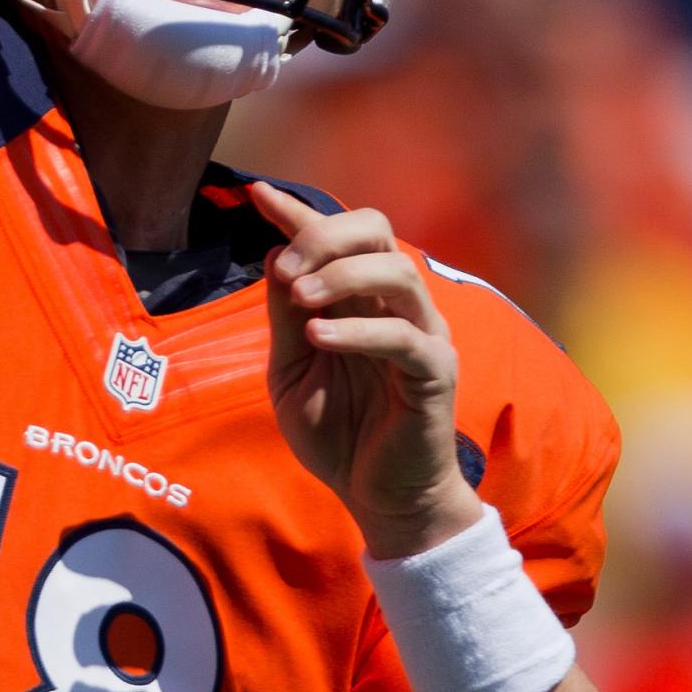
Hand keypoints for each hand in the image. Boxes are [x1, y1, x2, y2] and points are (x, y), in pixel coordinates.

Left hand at [248, 183, 477, 558]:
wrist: (375, 497)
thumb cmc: (337, 433)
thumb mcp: (291, 370)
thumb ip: (285, 316)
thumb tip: (276, 254)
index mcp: (359, 298)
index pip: (333, 236)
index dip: (295, 211)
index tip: (254, 193)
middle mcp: (396, 305)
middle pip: (376, 231)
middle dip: (326, 235)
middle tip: (286, 272)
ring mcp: (422, 335)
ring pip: (397, 272)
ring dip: (342, 275)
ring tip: (301, 299)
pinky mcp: (436, 373)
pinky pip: (405, 337)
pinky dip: (359, 330)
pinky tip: (320, 336)